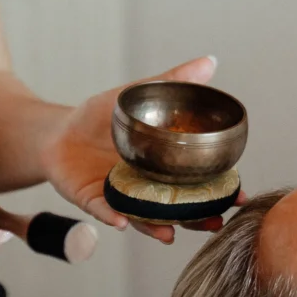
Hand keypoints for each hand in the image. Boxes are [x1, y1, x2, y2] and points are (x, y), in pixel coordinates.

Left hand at [42, 56, 228, 243]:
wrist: (58, 131)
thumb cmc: (98, 116)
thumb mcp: (137, 95)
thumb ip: (171, 82)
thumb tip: (210, 62)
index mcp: (163, 166)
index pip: (197, 183)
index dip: (219, 191)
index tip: (239, 195)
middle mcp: (146, 188)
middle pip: (177, 209)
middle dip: (197, 219)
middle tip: (215, 221)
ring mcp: (121, 197)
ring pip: (144, 218)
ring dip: (158, 228)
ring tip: (171, 234)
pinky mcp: (92, 200)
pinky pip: (105, 211)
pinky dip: (114, 217)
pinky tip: (124, 221)